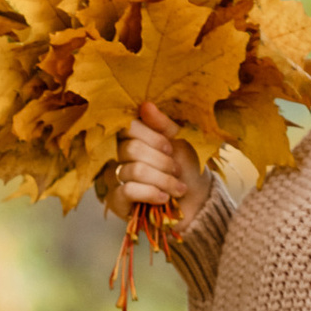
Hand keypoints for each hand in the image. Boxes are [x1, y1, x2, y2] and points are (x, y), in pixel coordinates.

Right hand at [105, 100, 208, 226]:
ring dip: (163, 180)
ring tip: (178, 188)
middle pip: (132, 149)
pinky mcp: (115, 201)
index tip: (171, 148)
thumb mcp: (181, 143)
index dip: (153, 137)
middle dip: (162, 162)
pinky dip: (151, 193)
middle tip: (177, 170)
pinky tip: (164, 199)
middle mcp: (118, 155)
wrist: (197, 204)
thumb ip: (163, 125)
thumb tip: (146, 105)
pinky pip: (127, 190)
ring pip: (134, 171)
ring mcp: (114, 178)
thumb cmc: (187, 170)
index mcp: (132, 137)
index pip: (128, 127)